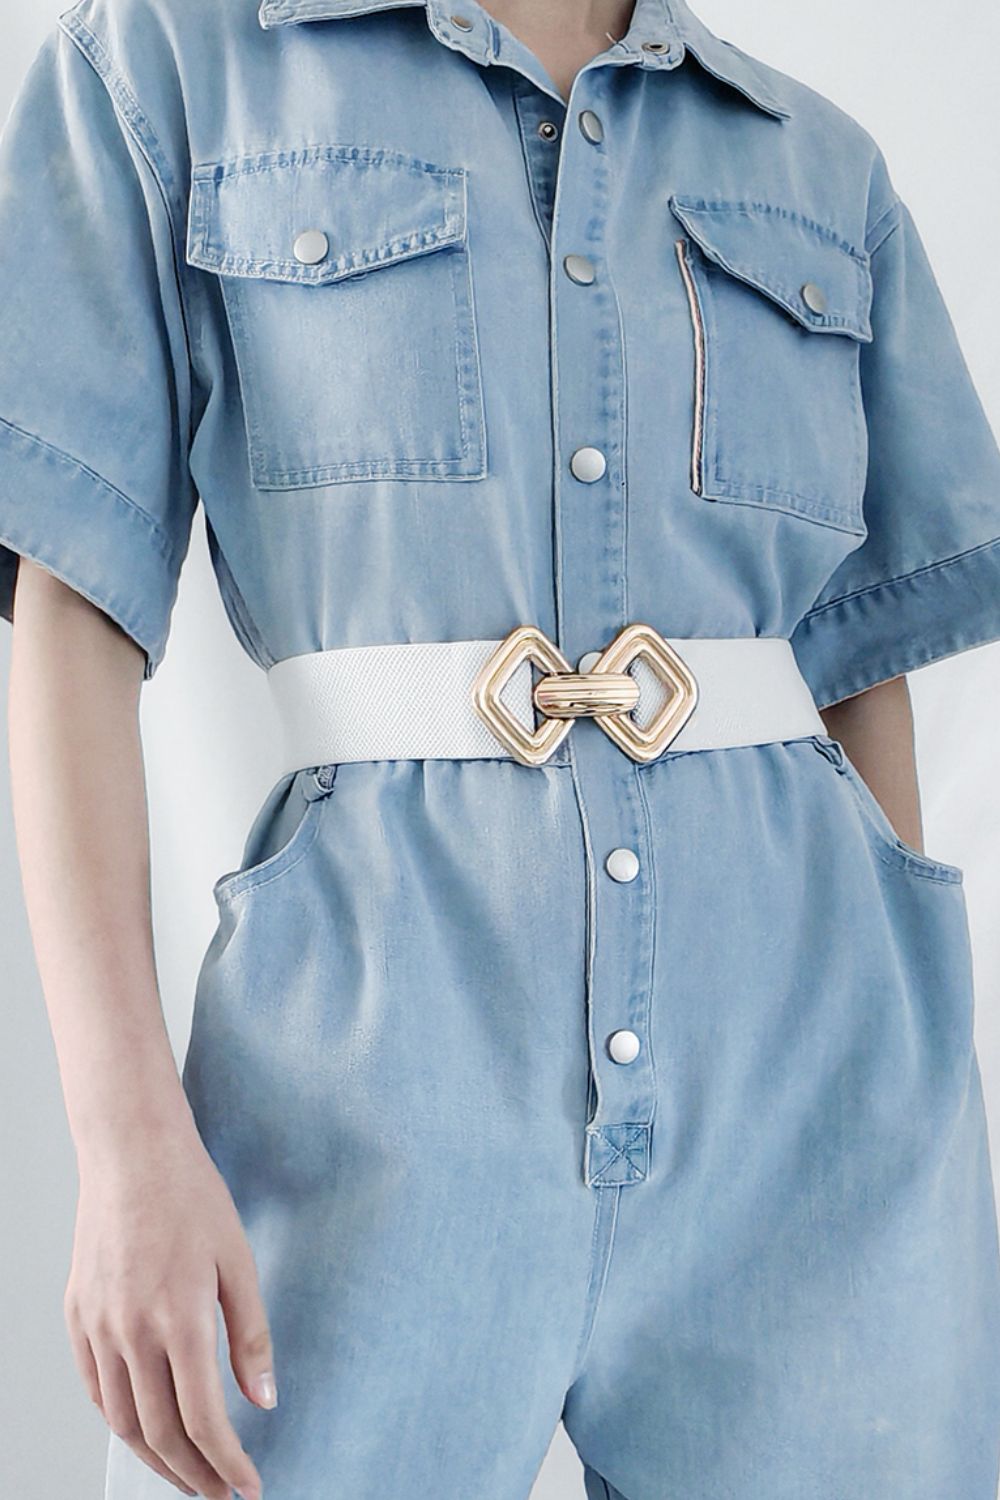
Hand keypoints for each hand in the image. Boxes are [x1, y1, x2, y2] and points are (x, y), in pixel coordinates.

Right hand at [64, 1123, 274, 1498]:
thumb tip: (265, 1401)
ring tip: (188, 1474)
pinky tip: (146, 1429)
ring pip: (123, 1421)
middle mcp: (131, 1331)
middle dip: (195, 1475)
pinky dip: (121, 1421)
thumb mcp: (239, 1260)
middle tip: (223, 1494)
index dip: (228, 1463)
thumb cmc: (192, 1197)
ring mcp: (96, 1326)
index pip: (203, 1420)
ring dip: (157, 1459)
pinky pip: (96, 1389)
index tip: (249, 1487)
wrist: (131, 1152)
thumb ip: (251, 1335)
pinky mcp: (76, 1316)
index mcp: (179, 1318)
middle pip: (160, 1433)